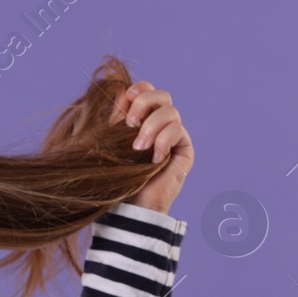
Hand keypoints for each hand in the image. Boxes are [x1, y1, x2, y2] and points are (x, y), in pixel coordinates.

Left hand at [112, 80, 192, 214]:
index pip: (148, 91)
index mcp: (143, 119)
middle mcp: (161, 125)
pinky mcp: (184, 151)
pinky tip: (154, 159)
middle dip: (145, 103)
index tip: (127, 98)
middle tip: (129, 124)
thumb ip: (118, 118)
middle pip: (163, 95)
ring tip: (138, 149)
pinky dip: (163, 141)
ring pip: (171, 111)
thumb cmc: (117, 178)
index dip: (140, 89)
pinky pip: (178, 130)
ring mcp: (175, 137)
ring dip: (151, 127)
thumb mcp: (113, 142)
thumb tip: (119, 90)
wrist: (131, 207)